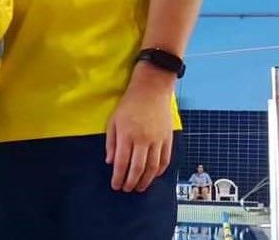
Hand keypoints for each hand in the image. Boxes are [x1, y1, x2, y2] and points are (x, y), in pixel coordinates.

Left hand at [105, 64, 175, 191]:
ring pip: (153, 167)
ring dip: (146, 181)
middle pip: (138, 168)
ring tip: (139, 187)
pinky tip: (153, 175)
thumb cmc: (129, 104)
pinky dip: (159, 171)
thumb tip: (110, 162)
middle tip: (127, 189)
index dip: (118, 177)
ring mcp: (157, 140)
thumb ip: (111, 142)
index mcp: (127, 134)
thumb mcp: (114, 120)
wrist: (152, 89)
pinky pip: (165, 160)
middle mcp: (143, 139)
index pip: (122, 162)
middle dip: (131, 182)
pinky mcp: (168, 138)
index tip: (115, 185)